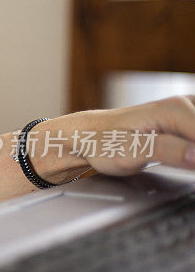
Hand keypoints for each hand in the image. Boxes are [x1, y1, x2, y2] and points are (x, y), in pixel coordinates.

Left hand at [66, 95, 194, 176]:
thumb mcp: (130, 152)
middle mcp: (185, 104)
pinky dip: (194, 148)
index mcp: (176, 110)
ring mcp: (187, 110)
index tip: (192, 167)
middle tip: (187, 167)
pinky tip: (189, 159)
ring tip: (184, 163)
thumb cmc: (103, 142)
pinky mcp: (186, 120)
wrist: (87, 135)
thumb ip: (168, 152)